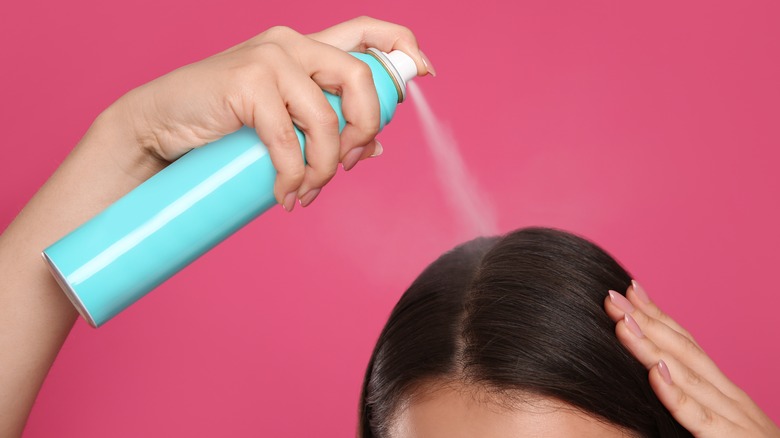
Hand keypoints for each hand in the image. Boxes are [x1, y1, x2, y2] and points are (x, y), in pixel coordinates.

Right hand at [109, 16, 432, 209]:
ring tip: (305, 193)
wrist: (158, 127)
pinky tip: (286, 194)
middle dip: (365, 129)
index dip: (402, 45)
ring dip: (325, 168)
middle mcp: (291, 44)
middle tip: (348, 166)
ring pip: (327, 118)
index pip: (365, 31)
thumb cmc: (220, 125)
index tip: (426, 72)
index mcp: (304, 48)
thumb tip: (373, 148)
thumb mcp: (281, 121)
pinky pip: (290, 138)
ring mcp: (269, 59)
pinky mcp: (247, 82)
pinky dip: (293, 175)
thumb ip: (323, 124)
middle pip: (361, 78)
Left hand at [604, 281, 779, 436]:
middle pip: (683, 350)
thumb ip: (691, 403)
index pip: (686, 344)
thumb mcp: (718, 424)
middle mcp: (730, 397)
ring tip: (623, 322)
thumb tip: (654, 375)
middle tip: (613, 296)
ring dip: (652, 347)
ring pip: (687, 376)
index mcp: (724, 391)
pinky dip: (677, 395)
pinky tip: (656, 374)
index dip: (657, 316)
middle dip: (647, 321)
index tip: (628, 290)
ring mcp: (734, 418)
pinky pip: (700, 417)